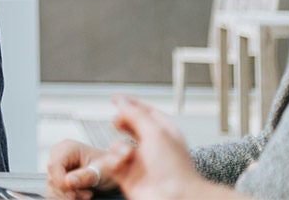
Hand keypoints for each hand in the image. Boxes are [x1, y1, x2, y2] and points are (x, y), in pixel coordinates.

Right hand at [45, 139, 112, 198]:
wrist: (115, 170)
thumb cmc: (110, 167)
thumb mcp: (101, 172)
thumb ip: (85, 176)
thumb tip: (68, 182)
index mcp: (67, 147)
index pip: (54, 166)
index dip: (61, 182)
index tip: (75, 193)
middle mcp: (58, 154)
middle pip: (52, 177)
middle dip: (68, 190)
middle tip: (87, 194)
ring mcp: (57, 164)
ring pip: (52, 185)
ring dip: (68, 194)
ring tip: (86, 193)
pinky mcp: (57, 174)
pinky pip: (54, 189)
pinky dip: (67, 195)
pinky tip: (80, 193)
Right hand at [105, 95, 230, 199]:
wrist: (174, 198)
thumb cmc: (175, 169)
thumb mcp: (156, 132)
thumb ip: (136, 114)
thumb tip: (122, 102)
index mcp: (165, 132)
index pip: (146, 112)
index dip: (131, 103)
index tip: (117, 98)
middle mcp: (153, 146)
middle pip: (131, 126)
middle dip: (121, 123)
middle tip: (116, 122)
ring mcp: (140, 161)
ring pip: (119, 145)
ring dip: (118, 146)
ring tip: (126, 152)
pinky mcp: (129, 175)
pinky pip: (113, 162)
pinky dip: (114, 161)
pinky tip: (122, 163)